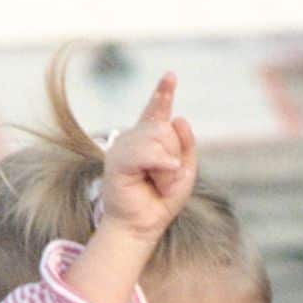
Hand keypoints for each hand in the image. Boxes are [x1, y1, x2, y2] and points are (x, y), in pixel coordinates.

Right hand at [100, 72, 196, 244]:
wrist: (141, 226)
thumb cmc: (160, 201)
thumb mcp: (183, 170)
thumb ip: (185, 144)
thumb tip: (179, 118)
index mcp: (147, 138)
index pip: (156, 111)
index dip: (162, 94)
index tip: (171, 76)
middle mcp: (132, 137)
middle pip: (165, 127)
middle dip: (175, 154)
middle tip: (164, 180)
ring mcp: (123, 146)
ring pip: (159, 137)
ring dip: (168, 167)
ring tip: (158, 184)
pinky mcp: (117, 160)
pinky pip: (148, 152)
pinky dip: (160, 167)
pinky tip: (158, 181)